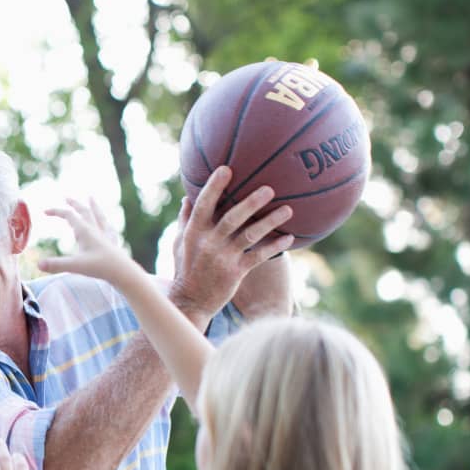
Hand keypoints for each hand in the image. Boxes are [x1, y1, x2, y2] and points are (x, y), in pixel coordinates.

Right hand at [37, 197, 137, 284]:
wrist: (123, 272)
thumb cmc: (100, 267)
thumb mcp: (75, 266)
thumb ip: (56, 265)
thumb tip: (38, 264)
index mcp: (85, 231)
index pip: (69, 215)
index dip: (56, 211)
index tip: (45, 211)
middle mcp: (95, 229)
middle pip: (84, 211)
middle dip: (74, 204)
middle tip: (66, 197)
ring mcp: (105, 235)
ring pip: (98, 216)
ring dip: (93, 206)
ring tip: (91, 198)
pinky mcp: (113, 243)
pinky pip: (109, 228)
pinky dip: (105, 223)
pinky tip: (108, 224)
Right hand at [170, 166, 292, 319]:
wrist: (190, 301)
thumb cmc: (186, 268)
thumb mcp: (180, 242)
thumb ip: (185, 219)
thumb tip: (188, 197)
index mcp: (194, 232)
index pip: (203, 205)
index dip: (214, 187)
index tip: (226, 169)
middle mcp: (208, 243)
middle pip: (231, 218)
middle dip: (250, 202)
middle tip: (269, 188)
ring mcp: (222, 258)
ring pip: (249, 236)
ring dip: (269, 222)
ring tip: (288, 210)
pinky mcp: (235, 273)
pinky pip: (258, 257)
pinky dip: (274, 247)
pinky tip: (289, 238)